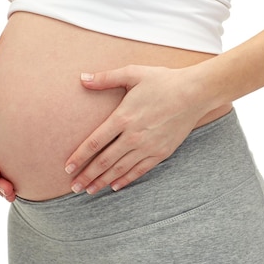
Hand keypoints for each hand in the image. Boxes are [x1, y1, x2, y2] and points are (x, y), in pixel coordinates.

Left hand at [65, 65, 209, 194]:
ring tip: (89, 190)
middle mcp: (133, 136)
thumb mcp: (133, 73)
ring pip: (120, 169)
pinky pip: (139, 170)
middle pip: (104, 161)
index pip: (94, 142)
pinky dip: (125, 179)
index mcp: (123, 117)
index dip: (79, 157)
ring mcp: (148, 146)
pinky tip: (115, 186)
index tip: (67, 168)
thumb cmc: (163, 81)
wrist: (195, 93)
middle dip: (87, 175)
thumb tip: (82, 78)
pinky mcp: (161, 152)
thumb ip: (106, 78)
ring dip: (102, 181)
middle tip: (73, 187)